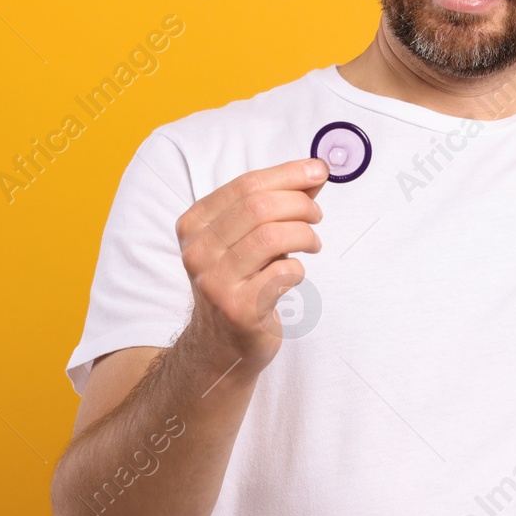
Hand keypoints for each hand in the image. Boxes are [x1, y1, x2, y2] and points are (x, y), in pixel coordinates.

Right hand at [176, 157, 327, 376]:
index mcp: (195, 224)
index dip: (289, 174)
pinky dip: (297, 268)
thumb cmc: (241, 280)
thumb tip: (315, 171)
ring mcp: (214, 281)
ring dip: (304, 235)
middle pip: (259, 206)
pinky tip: (293, 273)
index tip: (319, 170)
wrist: (222, 344)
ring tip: (312, 243)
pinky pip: (282, 273)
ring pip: (271, 236)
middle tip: (317, 216)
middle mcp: (198, 251)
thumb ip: (277, 202)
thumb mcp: (248, 237)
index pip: (246, 184)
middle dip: (300, 204)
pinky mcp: (238, 309)